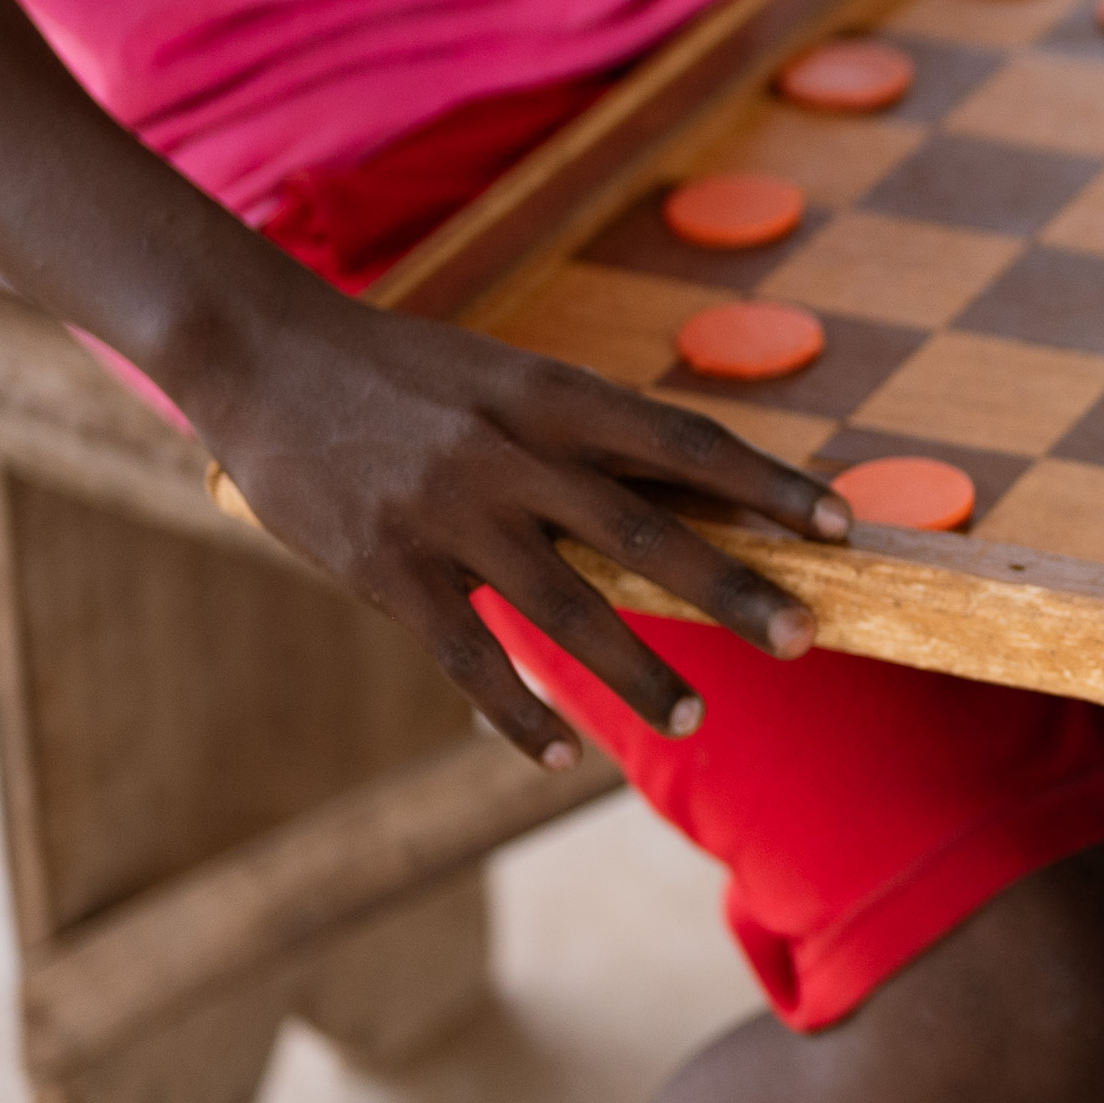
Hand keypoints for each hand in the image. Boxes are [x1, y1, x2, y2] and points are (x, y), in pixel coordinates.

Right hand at [179, 293, 851, 766]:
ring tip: (697, 717)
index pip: (687, 440)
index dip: (768, 485)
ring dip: (636, 670)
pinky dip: (516, 711)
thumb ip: (585, 438)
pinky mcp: (386, 567)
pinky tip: (559, 752)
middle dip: (734, 589)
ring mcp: (447, 513)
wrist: (261, 350)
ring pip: (564, 608)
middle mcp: (511, 450)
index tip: (842, 525)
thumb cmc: (405, 370)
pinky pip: (467, 655)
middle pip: (647, 530)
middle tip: (806, 637)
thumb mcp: (507, 378)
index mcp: (552, 392)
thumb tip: (688, 495)